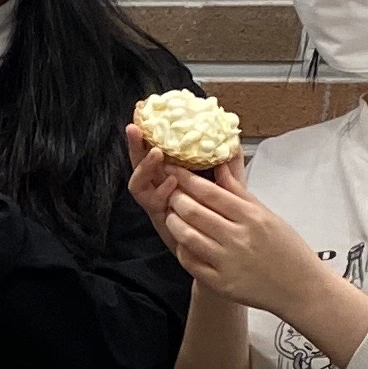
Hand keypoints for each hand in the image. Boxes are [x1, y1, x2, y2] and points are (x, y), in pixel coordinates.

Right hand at [122, 117, 247, 224]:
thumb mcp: (231, 189)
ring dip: (145, 166)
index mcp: (174, 177)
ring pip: (139, 183)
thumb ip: (231, 167)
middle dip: (136, 146)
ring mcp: (157, 205)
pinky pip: (150, 203)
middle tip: (134, 128)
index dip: (150, 135)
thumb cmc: (224, 220)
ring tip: (157, 153)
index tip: (145, 115)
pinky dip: (160, 190)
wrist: (222, 253)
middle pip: (141, 164)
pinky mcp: (159, 220)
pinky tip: (172, 182)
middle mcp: (160, 189)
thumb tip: (233, 140)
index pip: (158, 152)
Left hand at [146, 164, 329, 321]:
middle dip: (175, 198)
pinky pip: (190, 262)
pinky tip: (182, 240)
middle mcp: (238, 238)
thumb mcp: (268, 215)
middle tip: (170, 191)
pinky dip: (182, 248)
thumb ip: (240, 192)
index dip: (185, 179)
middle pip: (193, 212)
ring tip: (172, 214)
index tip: (171, 169)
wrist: (301, 288)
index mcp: (252, 217)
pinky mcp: (220, 283)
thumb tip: (219, 167)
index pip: (210, 192)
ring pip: (186, 236)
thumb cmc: (287, 249)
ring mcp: (227, 262)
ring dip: (173, 222)